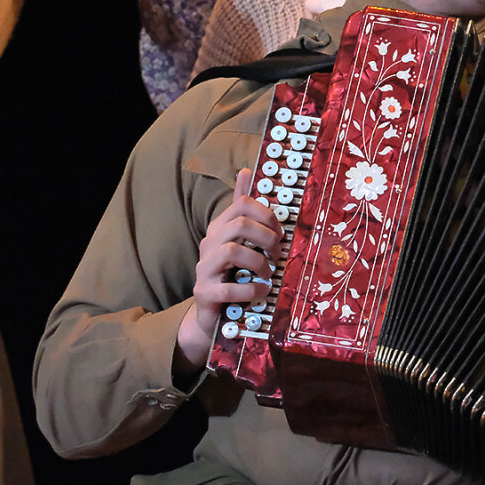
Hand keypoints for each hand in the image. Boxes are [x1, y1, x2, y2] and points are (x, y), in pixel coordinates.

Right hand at [174, 169, 282, 370]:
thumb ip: (242, 208)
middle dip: (266, 237)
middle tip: (278, 253)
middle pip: (238, 225)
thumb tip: (245, 170)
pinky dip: (251, 289)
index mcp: (219, 229)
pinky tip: (261, 291)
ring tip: (268, 274)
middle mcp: (209, 244)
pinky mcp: (204, 293)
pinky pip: (229, 287)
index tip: (280, 232)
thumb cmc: (230, 274)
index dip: (266, 214)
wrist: (211, 314)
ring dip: (259, 263)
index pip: (241, 204)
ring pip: (232, 251)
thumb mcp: (238, 239)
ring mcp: (204, 269)